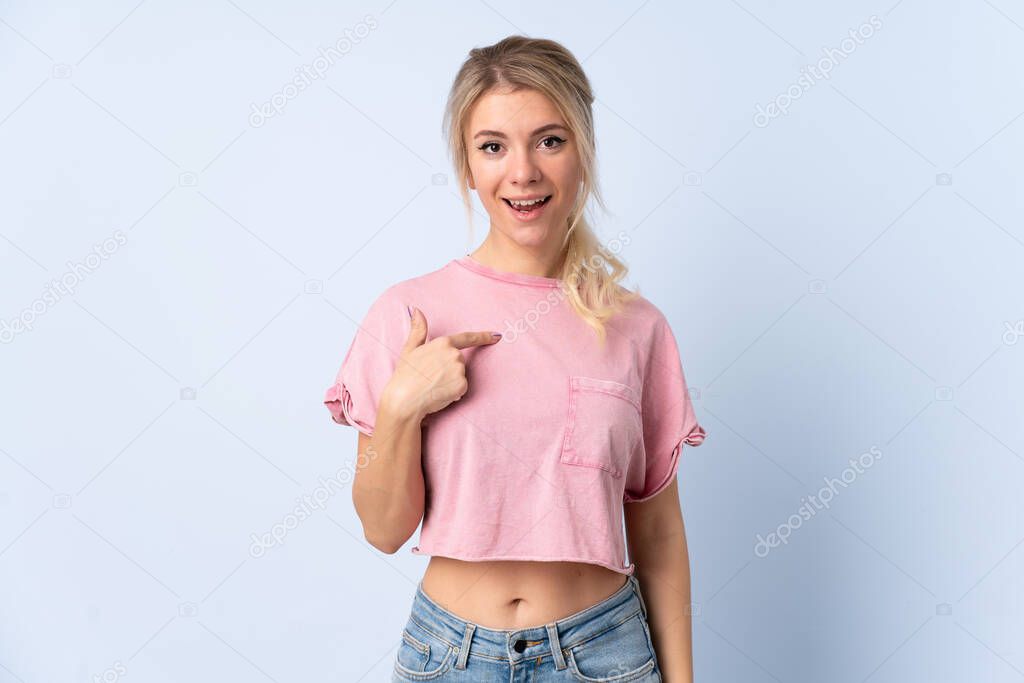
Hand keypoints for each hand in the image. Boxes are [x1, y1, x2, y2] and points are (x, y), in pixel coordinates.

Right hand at [382, 306, 500, 420]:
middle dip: (449, 368)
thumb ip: (418, 329)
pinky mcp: (462, 386)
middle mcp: (454, 355)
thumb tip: (416, 310)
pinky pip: (461, 389)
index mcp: (443, 343)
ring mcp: (459, 371)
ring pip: (460, 376)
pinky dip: (452, 392)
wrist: (404, 400)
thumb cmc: (405, 375)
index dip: (484, 337)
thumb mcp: (410, 348)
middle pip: (459, 361)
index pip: (467, 338)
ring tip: (433, 385)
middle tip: (430, 376)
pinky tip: (439, 393)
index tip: (497, 336)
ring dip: (450, 381)